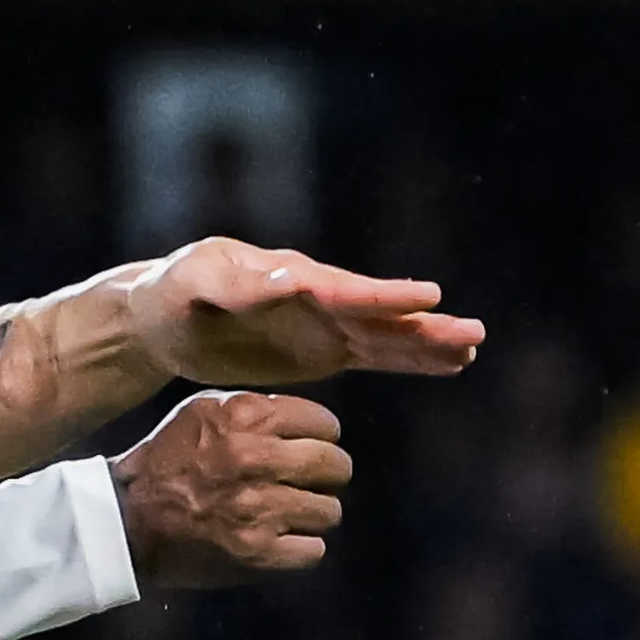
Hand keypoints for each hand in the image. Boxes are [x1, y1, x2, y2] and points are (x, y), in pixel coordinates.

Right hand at [111, 392, 350, 588]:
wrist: (127, 521)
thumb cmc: (166, 462)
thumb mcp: (201, 413)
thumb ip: (252, 409)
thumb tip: (301, 418)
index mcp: (246, 418)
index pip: (324, 423)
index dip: (323, 436)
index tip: (313, 446)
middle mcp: (257, 459)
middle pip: (335, 466)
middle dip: (329, 474)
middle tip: (313, 482)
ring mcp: (260, 509)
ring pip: (329, 511)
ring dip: (313, 514)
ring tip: (291, 514)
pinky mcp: (258, 552)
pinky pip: (313, 550)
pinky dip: (300, 548)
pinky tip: (281, 541)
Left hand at [124, 239, 480, 388]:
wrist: (166, 316)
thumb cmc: (173, 292)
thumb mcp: (192, 283)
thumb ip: (234, 285)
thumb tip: (284, 282)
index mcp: (285, 277)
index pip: (339, 289)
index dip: (381, 296)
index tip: (427, 297)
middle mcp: (316, 296)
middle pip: (376, 312)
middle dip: (421, 324)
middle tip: (474, 332)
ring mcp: (325, 323)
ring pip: (385, 335)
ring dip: (428, 342)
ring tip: (474, 345)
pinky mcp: (326, 349)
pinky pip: (376, 355)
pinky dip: (411, 360)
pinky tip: (450, 362)